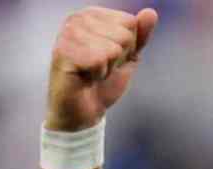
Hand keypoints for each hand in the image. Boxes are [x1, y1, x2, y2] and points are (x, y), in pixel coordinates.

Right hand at [46, 6, 157, 131]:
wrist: (84, 111)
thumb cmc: (103, 82)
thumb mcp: (128, 57)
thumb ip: (140, 35)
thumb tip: (151, 12)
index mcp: (92, 14)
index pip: (130, 22)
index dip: (127, 48)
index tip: (110, 58)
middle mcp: (77, 18)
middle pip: (124, 35)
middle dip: (118, 58)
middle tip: (100, 68)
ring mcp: (67, 33)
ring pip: (112, 48)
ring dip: (107, 67)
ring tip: (92, 73)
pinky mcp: (62, 51)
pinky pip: (99, 60)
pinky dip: (97, 74)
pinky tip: (85, 77)